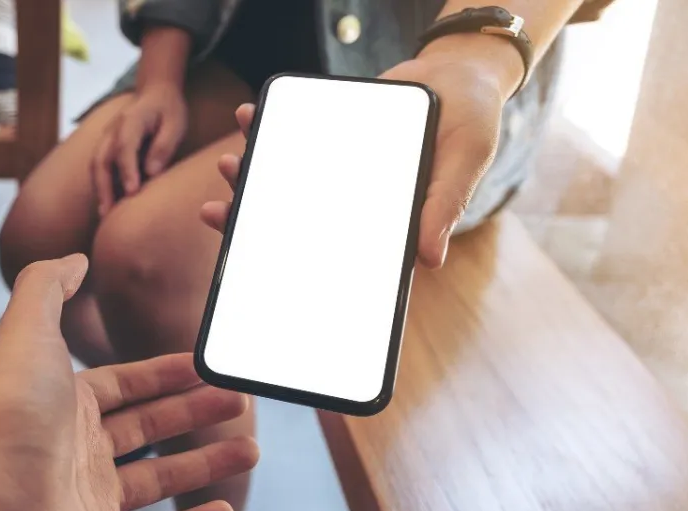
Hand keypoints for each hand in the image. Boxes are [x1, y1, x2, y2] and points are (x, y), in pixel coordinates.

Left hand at [0, 254, 258, 510]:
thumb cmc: (4, 423)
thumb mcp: (26, 333)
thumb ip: (48, 287)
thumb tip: (74, 259)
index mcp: (59, 404)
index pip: (123, 384)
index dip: (166, 373)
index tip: (207, 365)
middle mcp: (71, 452)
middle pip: (146, 428)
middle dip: (194, 413)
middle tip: (239, 401)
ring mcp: (85, 505)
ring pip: (158, 481)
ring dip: (204, 465)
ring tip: (251, 450)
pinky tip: (223, 509)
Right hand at [93, 85, 187, 216]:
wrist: (154, 93)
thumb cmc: (168, 110)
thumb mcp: (175, 124)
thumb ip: (163, 146)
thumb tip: (151, 172)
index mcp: (131, 120)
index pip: (125, 146)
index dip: (127, 170)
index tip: (132, 192)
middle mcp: (113, 129)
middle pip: (101, 159)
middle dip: (103, 186)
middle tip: (108, 212)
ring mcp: (106, 138)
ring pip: (95, 165)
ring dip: (98, 189)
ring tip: (105, 214)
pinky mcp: (107, 147)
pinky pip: (100, 168)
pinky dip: (101, 186)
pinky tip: (108, 204)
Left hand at [204, 55, 507, 267]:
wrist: (460, 69)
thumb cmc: (471, 121)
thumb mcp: (465, 159)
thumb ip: (444, 204)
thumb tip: (429, 259)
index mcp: (382, 219)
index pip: (333, 250)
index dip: (294, 261)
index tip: (257, 264)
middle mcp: (353, 200)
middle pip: (295, 218)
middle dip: (253, 217)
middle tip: (216, 212)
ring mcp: (337, 168)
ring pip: (286, 179)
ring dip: (252, 174)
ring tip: (227, 164)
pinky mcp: (329, 136)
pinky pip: (292, 138)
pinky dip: (266, 127)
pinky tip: (246, 118)